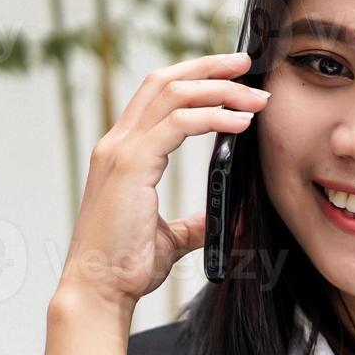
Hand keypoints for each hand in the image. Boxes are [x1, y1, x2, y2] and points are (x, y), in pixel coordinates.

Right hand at [54, 51, 269, 310]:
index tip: (233, 74)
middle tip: (246, 64)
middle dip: (209, 67)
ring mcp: (120, 152)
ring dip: (219, 89)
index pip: (158, 94)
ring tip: (255, 98)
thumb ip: (194, 223)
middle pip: (164, 81)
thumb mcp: (169, 237)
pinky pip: (179, 124)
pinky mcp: (130, 166)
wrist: (99, 290)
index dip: (194, 76)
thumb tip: (225, 218)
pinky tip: (240, 123)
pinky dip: (213, 117)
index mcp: (123, 152)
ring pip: (173, 95)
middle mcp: (117, 144)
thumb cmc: (125, 266)